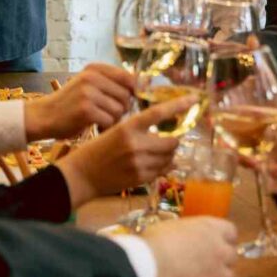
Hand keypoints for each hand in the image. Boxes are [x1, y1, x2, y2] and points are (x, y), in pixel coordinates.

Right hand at [23, 64, 133, 140]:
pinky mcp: (86, 110)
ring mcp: (88, 93)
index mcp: (94, 68)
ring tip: (102, 120)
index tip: (131, 102)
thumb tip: (140, 89)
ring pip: (119, 109)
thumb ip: (109, 83)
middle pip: (126, 95)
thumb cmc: (70, 103)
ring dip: (115, 119)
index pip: (127, 76)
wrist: (43, 116)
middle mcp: (92, 77)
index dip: (134, 92)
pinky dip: (106, 127)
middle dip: (123, 109)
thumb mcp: (87, 84)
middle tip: (112, 115)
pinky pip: (110, 120)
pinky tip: (97, 127)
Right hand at [54, 96, 193, 206]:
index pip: (158, 112)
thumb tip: (164, 130)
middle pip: (172, 140)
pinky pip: (162, 171)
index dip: (178, 104)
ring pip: (169, 157)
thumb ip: (139, 129)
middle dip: (175, 139)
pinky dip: (163, 166)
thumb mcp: (116, 131)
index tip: (194, 98)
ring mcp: (139, 163)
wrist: (81, 175)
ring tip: (159, 151)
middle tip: (171, 137)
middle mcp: (135, 144)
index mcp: (128, 127)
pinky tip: (154, 163)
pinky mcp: (140, 178)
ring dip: (169, 154)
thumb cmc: (97, 149)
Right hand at [141, 217, 237, 276]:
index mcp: (210, 228)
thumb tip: (183, 238)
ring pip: (228, 275)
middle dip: (223, 258)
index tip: (216, 242)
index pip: (230, 231)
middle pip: (232, 254)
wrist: (150, 263)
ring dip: (218, 274)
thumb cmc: (155, 242)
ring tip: (202, 274)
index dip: (223, 238)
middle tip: (209, 262)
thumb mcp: (171, 227)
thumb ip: (185, 233)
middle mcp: (219, 248)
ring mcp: (217, 271)